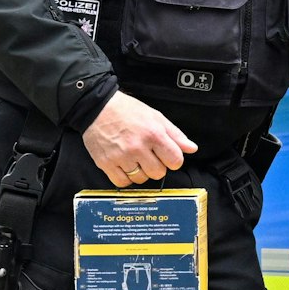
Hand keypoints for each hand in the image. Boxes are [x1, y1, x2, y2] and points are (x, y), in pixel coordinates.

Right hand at [83, 91, 197, 186]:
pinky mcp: (106, 163)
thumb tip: (191, 148)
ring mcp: (121, 157)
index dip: (173, 160)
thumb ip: (175, 134)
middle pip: (158, 173)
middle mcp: (137, 147)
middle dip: (156, 166)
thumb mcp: (155, 116)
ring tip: (134, 158)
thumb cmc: (126, 110)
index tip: (166, 156)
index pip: (175, 161)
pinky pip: (123, 182)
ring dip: (140, 172)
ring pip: (141, 179)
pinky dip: (125, 177)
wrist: (97, 107)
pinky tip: (124, 166)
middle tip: (148, 156)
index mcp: (153, 134)